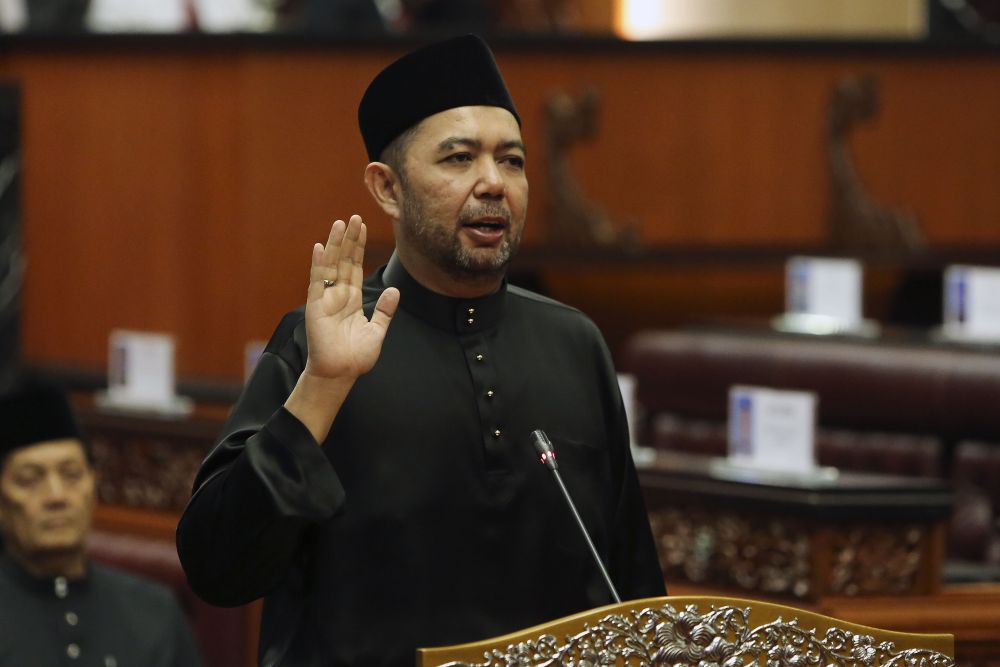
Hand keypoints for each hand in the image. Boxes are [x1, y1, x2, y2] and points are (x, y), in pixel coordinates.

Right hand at [302, 214, 398, 382]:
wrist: (341, 373)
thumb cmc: (356, 357)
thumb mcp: (377, 331)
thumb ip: (385, 311)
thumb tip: (395, 290)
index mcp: (352, 299)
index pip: (355, 266)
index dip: (359, 247)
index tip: (362, 227)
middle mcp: (338, 295)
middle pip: (344, 260)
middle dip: (349, 239)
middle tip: (354, 217)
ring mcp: (326, 299)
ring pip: (331, 265)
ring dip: (335, 245)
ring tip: (340, 224)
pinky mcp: (316, 306)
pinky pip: (317, 281)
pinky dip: (319, 264)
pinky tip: (321, 247)